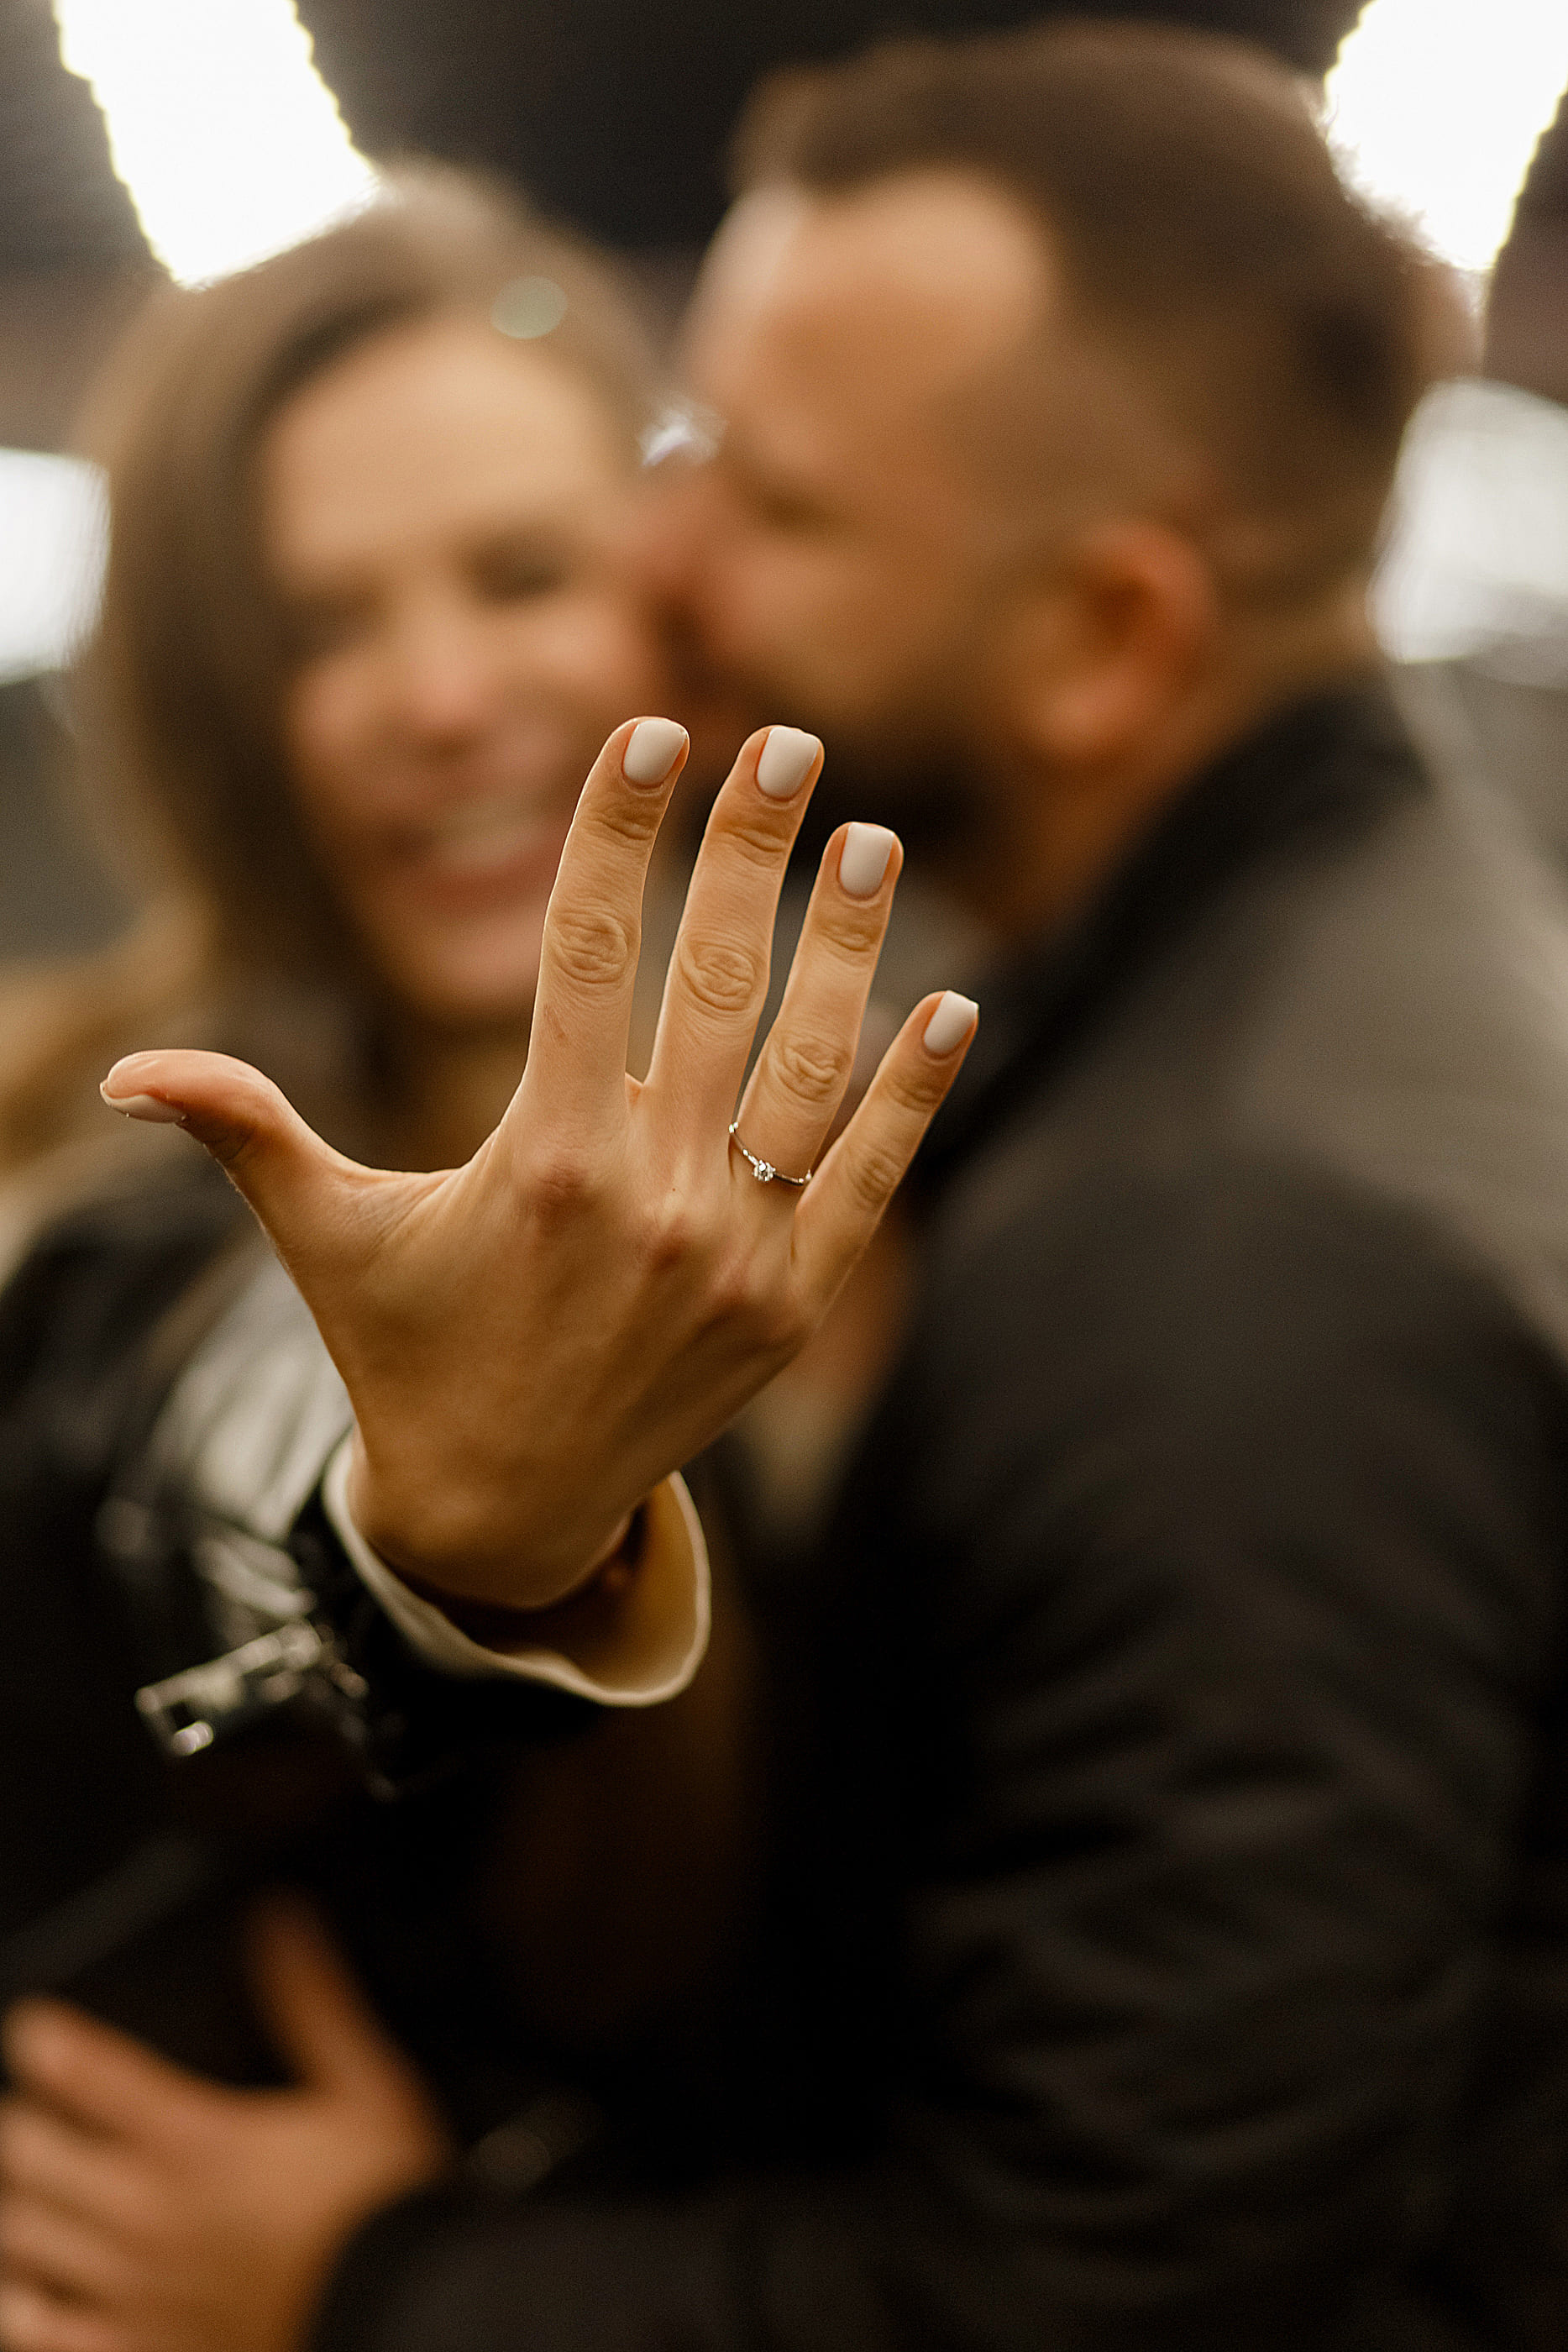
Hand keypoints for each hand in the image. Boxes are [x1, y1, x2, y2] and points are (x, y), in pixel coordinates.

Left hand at [0, 1901, 448, 2351]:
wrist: (402, 2314)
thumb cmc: (380, 2208)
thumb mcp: (363, 2084)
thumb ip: (311, 2002)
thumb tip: (280, 1924)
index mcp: (194, 2141)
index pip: (86, 2073)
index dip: (46, 2041)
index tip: (33, 2028)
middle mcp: (147, 2212)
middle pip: (30, 2156)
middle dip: (16, 2125)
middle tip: (23, 2109)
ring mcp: (132, 2290)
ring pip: (19, 2242)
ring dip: (10, 2210)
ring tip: (17, 2192)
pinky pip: (40, 2337)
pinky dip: (18, 2310)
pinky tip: (21, 2294)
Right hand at [99, 721, 976, 1607]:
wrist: (505, 1510)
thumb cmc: (409, 1347)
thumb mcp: (328, 1235)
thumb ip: (247, 1132)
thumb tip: (121, 1079)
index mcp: (542, 1158)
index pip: (590, 950)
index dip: (621, 831)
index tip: (654, 734)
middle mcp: (651, 1198)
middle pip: (718, 983)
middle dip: (754, 852)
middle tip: (794, 747)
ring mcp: (735, 1256)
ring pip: (813, 1070)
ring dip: (850, 950)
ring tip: (873, 846)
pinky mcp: (792, 1307)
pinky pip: (871, 1180)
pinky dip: (914, 1095)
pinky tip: (954, 1007)